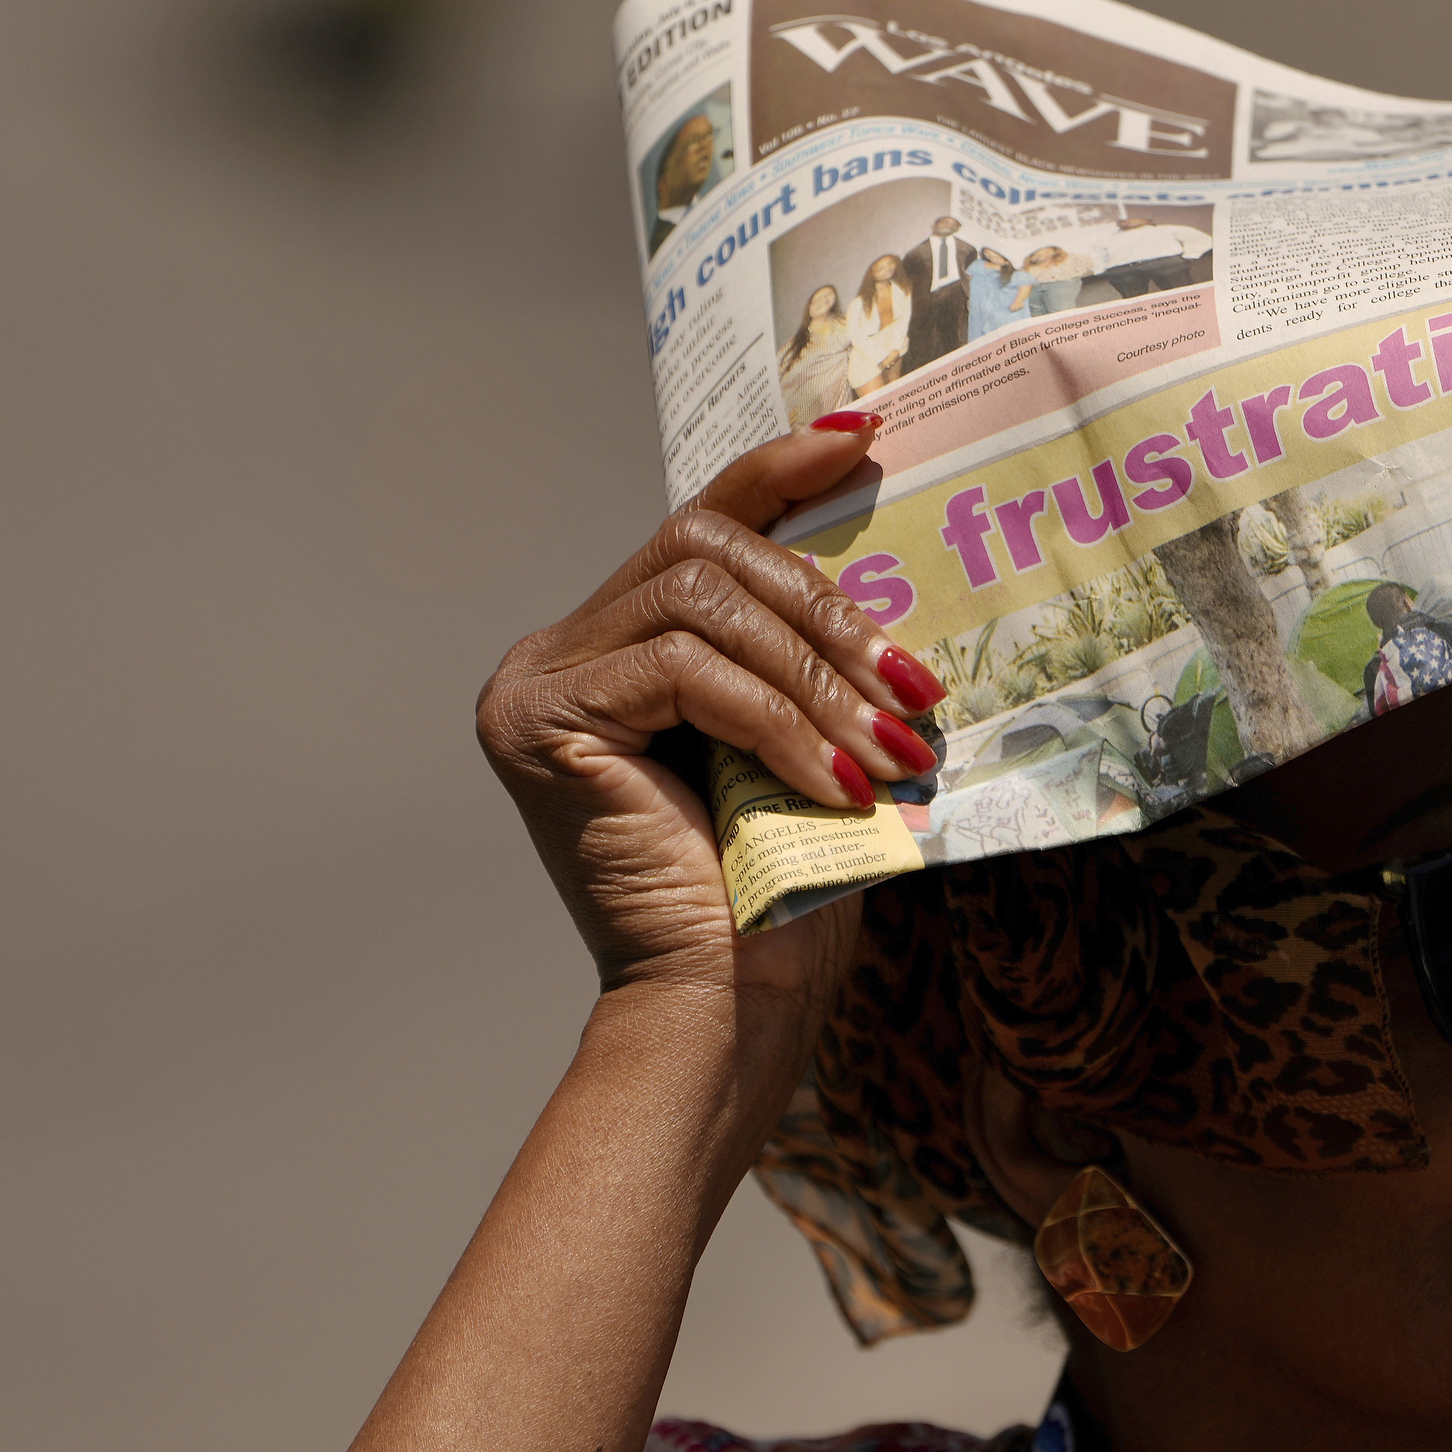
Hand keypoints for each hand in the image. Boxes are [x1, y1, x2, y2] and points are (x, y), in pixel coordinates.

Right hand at [476, 423, 943, 1019]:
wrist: (723, 1015)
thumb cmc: (776, 898)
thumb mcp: (808, 746)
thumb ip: (812, 658)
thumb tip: (892, 571)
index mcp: (615, 653)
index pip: (699, 522)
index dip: (779, 470)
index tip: (865, 437)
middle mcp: (557, 655)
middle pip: (704, 550)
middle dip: (826, 611)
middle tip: (913, 686)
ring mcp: (537, 682)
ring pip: (701, 604)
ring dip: (816, 674)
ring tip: (890, 747)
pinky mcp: (541, 717)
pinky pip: (684, 668)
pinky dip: (777, 720)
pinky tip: (835, 781)